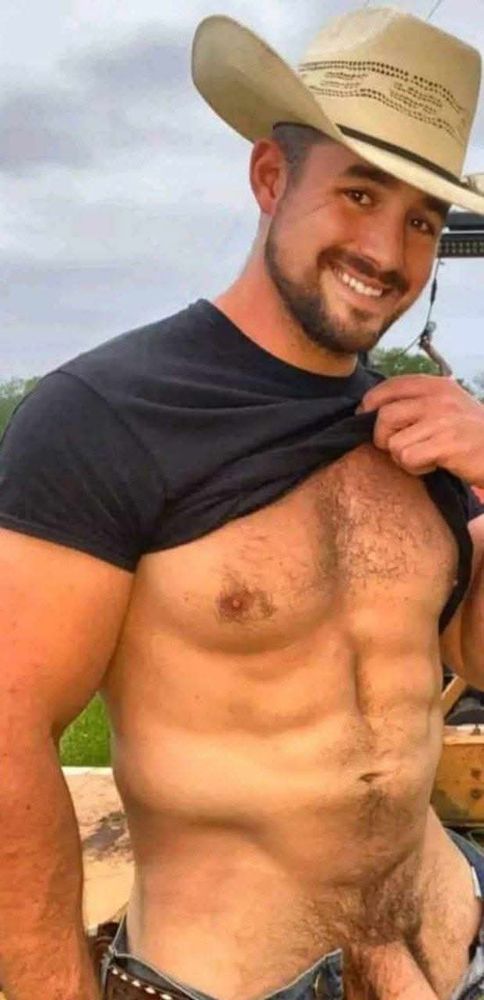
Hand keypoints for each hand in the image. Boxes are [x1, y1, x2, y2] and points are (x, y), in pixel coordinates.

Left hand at [358, 374, 483, 484]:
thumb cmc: (472, 431)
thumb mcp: (448, 403)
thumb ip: (417, 401)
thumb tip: (374, 408)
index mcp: (435, 384)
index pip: (388, 387)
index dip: (370, 405)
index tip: (368, 418)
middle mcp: (437, 398)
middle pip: (383, 417)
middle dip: (383, 438)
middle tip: (398, 447)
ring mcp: (442, 420)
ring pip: (393, 443)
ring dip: (403, 457)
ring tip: (424, 456)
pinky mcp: (447, 444)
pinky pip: (408, 459)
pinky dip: (416, 468)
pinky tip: (433, 465)